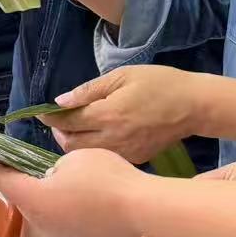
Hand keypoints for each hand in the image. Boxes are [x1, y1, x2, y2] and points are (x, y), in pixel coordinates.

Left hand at [0, 149, 150, 236]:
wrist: (142, 207)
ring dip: (41, 195)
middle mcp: (43, 223)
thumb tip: (54, 177)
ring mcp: (62, 235)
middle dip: (18, 181)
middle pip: (24, 198)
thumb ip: (53, 166)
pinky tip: (72, 195)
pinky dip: (61, 206)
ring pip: (44, 211)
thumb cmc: (106, 176)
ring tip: (45, 178)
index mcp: (35, 200)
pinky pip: (62, 219)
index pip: (5, 180)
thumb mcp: (74, 158)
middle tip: (13, 164)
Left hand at [47, 67, 206, 163]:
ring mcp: (124, 153)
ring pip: (86, 156)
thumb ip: (89, 91)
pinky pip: (105, 159)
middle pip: (70, 145)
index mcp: (107, 115)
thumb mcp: (122, 76)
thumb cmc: (159, 84)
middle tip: (58, 123)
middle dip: (59, 135)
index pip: (67, 122)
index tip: (41, 113)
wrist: (194, 106)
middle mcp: (112, 139)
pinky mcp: (135, 160)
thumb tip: (60, 102)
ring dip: (74, 146)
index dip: (50, 118)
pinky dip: (93, 152)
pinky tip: (96, 139)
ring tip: (75, 131)